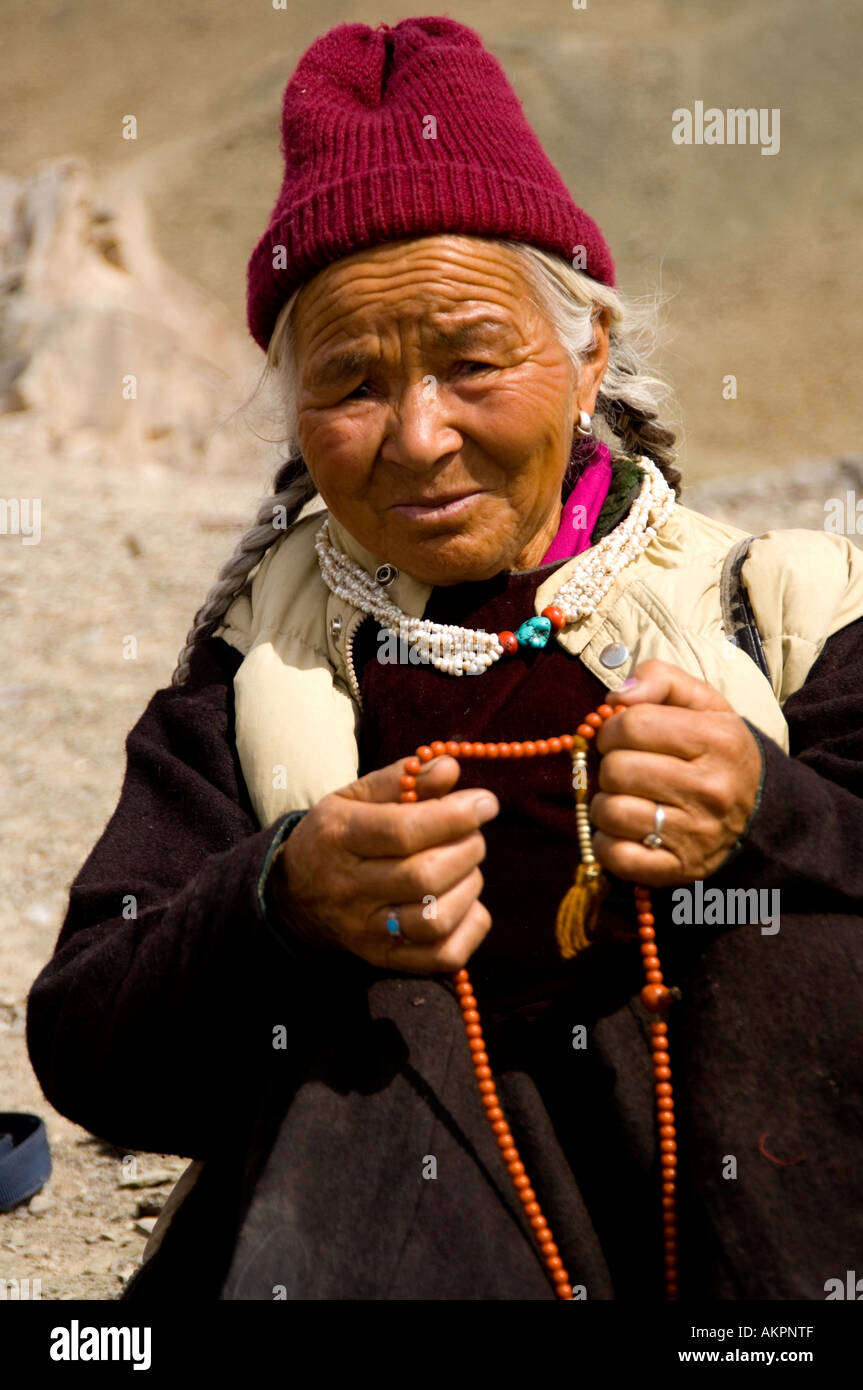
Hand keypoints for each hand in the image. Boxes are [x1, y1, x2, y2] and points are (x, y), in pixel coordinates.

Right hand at [270, 755, 499, 970]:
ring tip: (465, 867)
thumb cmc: (336, 836)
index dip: (454, 816)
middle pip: (425, 876)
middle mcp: (350, 888)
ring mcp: (366, 930)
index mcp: (339, 837)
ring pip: (435, 919)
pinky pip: (443, 956)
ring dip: (469, 887)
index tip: (485, 803)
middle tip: (473, 835)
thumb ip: (402, 778)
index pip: (403, 830)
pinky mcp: (385, 958)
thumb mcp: (355, 797)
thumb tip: (450, 768)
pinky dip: (469, 927)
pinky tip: (464, 902)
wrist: (293, 897)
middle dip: (467, 849)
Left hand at [590, 659, 762, 886]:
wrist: (763, 813)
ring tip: (626, 799)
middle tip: (626, 769)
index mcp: (717, 739)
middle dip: (610, 766)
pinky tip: (623, 831)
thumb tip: (616, 696)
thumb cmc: (720, 751)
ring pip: (609, 812)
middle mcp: (709, 788)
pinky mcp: (678, 869)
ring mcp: (695, 833)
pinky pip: (615, 855)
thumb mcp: (704, 703)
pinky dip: (606, 843)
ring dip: (605, 804)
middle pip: (616, 770)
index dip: (612, 728)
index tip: (620, 737)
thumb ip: (661, 679)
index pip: (632, 725)